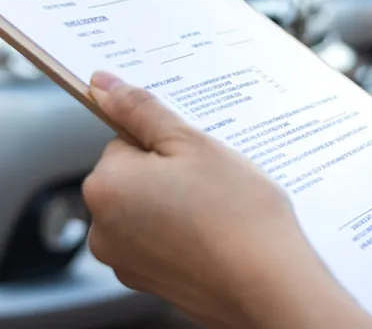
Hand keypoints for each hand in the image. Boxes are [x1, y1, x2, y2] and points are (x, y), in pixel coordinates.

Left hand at [83, 71, 371, 327]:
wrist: (269, 286)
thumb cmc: (236, 214)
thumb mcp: (192, 144)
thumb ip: (141, 111)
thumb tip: (102, 85)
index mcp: (104, 186)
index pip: (125, 141)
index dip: (165, 144)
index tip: (195, 156)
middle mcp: (102, 229)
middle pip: (133, 178)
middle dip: (169, 175)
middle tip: (212, 183)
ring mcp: (124, 262)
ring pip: (148, 210)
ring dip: (177, 205)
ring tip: (218, 212)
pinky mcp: (149, 283)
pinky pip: (161, 242)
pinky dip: (183, 236)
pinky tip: (215, 236)